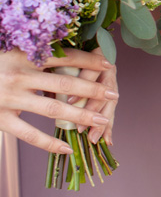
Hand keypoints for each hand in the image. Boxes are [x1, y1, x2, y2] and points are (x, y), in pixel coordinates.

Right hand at [0, 48, 118, 153]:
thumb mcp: (13, 49)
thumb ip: (39, 51)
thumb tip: (72, 51)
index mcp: (24, 55)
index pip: (65, 57)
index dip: (89, 60)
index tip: (109, 64)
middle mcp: (18, 76)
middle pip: (64, 84)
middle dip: (92, 89)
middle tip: (114, 93)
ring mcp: (8, 99)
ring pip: (53, 110)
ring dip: (81, 115)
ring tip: (102, 120)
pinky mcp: (0, 119)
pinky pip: (29, 134)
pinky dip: (49, 142)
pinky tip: (68, 148)